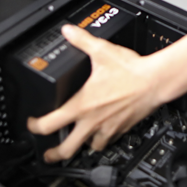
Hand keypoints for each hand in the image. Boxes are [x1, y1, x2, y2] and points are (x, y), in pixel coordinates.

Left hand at [27, 24, 160, 162]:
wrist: (154, 81)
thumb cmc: (130, 71)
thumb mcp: (101, 51)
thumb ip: (82, 40)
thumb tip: (68, 31)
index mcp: (82, 105)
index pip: (50, 124)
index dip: (35, 127)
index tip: (32, 124)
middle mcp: (93, 121)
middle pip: (67, 150)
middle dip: (55, 154)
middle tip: (49, 154)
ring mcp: (108, 128)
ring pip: (90, 148)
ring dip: (82, 146)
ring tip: (78, 143)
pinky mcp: (122, 129)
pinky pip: (109, 141)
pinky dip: (102, 139)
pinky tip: (102, 131)